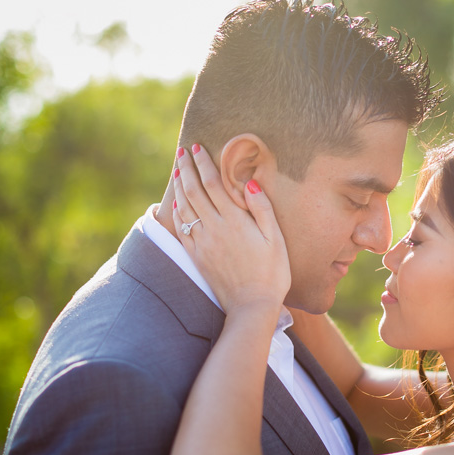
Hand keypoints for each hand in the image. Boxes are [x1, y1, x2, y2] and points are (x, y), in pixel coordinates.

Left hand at [172, 144, 289, 312]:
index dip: (203, 164)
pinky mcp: (197, 256)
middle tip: (182, 152)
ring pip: (185, 207)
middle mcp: (214, 228)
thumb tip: (250, 182)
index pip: (213, 183)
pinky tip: (177, 204)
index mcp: (235, 220)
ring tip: (177, 171)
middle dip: (186, 169)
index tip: (197, 148)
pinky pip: (182, 228)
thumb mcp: (276, 239)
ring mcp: (203, 242)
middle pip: (194, 190)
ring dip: (179, 186)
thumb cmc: (272, 272)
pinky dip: (178, 212)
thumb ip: (262, 209)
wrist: (252, 306)